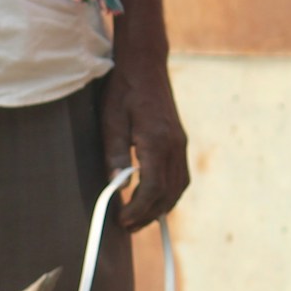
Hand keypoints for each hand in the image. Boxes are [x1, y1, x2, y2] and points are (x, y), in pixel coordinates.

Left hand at [102, 54, 189, 230]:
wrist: (145, 64)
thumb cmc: (123, 89)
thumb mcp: (110, 120)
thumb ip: (115, 152)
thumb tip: (117, 184)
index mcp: (157, 141)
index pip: (153, 187)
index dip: (138, 209)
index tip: (122, 219)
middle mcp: (174, 145)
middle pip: (168, 193)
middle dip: (148, 215)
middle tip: (127, 226)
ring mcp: (180, 143)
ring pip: (178, 187)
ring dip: (160, 207)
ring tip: (138, 218)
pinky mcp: (179, 141)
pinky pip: (180, 176)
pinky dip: (168, 193)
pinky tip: (152, 199)